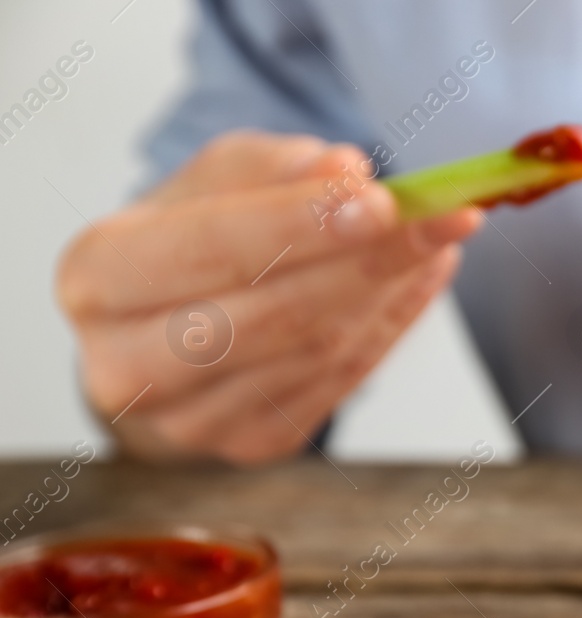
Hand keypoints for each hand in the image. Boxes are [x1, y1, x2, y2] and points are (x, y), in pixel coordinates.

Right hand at [58, 130, 481, 462]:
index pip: (210, 248)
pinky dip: (393, 325)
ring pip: (316, 354)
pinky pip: (340, 383)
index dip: (299, 225)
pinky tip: (425, 275)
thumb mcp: (214, 181)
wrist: (163, 331)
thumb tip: (345, 170)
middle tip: (444, 217)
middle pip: (272, 315)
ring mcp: (191, 420)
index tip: (380, 200)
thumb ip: (273, 169)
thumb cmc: (189, 240)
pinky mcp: (251, 444)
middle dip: (369, 262)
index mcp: (97, 278)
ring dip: (393, 291)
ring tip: (442, 234)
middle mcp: (129, 363)